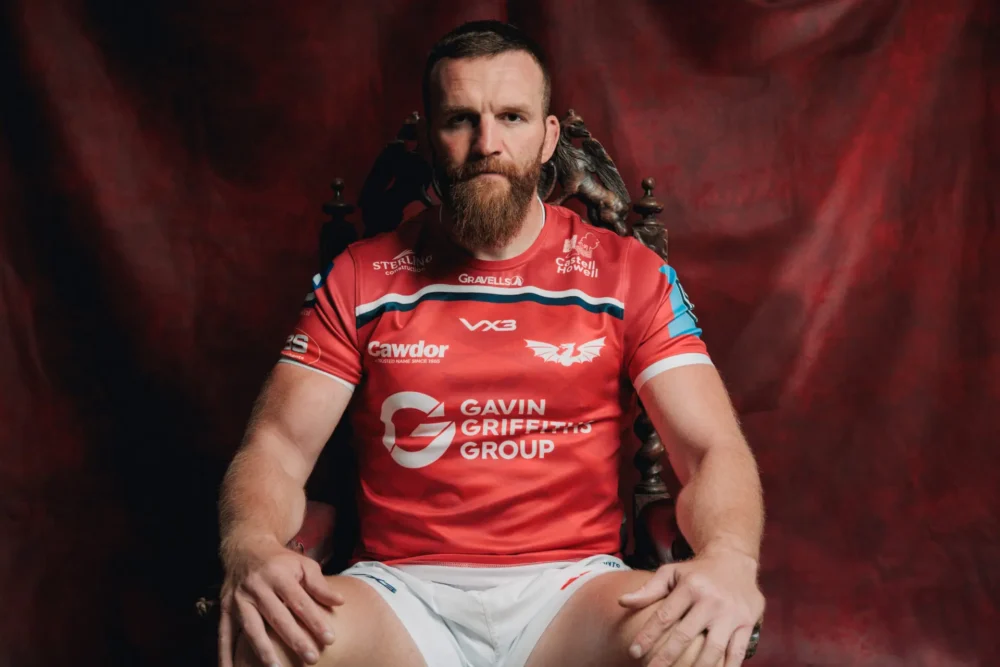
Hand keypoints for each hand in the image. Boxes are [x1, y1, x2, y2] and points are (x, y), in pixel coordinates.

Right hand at [219, 535, 344, 666]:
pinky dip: (225, 653)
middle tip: (312, 659)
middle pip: (278, 618)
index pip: (299, 602)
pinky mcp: (225, 607)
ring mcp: (238, 598)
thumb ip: (319, 585)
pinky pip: (224, 633)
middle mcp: (257, 586)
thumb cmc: (281, 561)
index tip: (330, 639)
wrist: (246, 547)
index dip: (315, 621)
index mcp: (278, 575)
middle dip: (295, 640)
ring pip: (251, 628)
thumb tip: (340, 602)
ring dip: (263, 650)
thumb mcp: (303, 564)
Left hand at [618, 547, 763, 666]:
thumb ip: (648, 590)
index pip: (665, 616)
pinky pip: (736, 653)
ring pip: (712, 650)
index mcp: (690, 587)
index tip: (634, 652)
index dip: (648, 636)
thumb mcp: (671, 572)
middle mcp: (711, 600)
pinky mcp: (747, 623)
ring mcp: (731, 613)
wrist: (735, 560)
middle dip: (666, 658)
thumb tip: (622, 602)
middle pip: (685, 636)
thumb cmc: (697, 571)